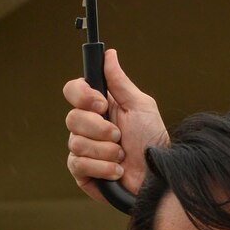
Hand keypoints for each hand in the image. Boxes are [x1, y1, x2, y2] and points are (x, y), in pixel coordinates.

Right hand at [63, 49, 166, 203]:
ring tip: (122, 156)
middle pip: (72, 118)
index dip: (83, 96)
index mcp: (99, 106)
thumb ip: (120, 82)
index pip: (73, 91)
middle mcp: (87, 126)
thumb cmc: (152, 140)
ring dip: (105, 151)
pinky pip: (78, 164)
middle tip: (119, 136)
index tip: (102, 103)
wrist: (157, 175)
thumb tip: (109, 54)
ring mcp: (83, 150)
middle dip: (99, 129)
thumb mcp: (140, 106)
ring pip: (76, 143)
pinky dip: (102, 168)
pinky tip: (117, 171)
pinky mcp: (82, 172)